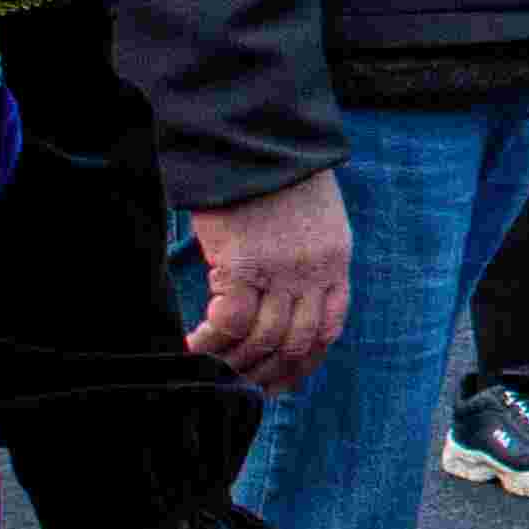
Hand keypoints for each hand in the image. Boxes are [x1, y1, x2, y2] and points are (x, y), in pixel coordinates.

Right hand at [181, 170, 348, 395]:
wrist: (259, 142)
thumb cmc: (277, 178)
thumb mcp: (313, 220)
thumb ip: (306, 260)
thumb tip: (278, 299)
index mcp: (335, 261)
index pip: (329, 329)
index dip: (304, 363)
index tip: (280, 382)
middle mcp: (315, 272)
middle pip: (295, 343)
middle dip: (266, 374)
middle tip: (235, 385)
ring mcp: (282, 271)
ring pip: (262, 339)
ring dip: (234, 363)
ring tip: (209, 369)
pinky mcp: (243, 265)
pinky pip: (229, 323)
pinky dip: (211, 343)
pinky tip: (193, 345)